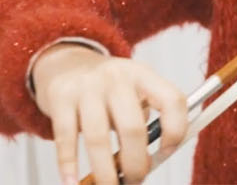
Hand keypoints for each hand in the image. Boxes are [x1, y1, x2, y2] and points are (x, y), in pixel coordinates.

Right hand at [32, 45, 186, 184]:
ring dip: (105, 171)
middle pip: (133, 127)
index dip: (176, 129)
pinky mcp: (60, 98)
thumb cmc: (107, 86)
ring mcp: (87, 88)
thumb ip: (143, 116)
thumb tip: (147, 160)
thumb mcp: (133, 89)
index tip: (167, 152)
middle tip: (136, 180)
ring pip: (98, 138)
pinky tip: (73, 182)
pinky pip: (65, 138)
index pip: (172, 100)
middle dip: (136, 163)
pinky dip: (69, 165)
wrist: (66, 63)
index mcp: (144, 76)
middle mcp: (118, 78)